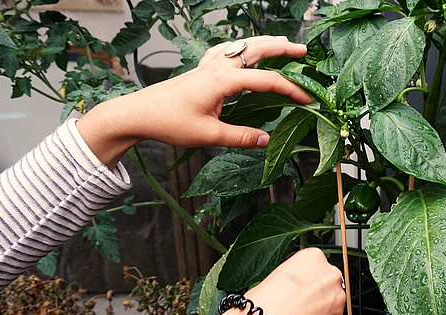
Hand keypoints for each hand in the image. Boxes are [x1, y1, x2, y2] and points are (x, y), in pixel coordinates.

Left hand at [76, 35, 312, 167]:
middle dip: (281, 49)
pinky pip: (226, 52)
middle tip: (302, 51)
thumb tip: (267, 140)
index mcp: (222, 80)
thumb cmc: (169, 123)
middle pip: (256, 50)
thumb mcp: (209, 135)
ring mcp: (208, 66)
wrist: (137, 113)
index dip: (291, 89)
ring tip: (281, 43)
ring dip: (263, 43)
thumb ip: (241, 137)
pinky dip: (241, 48)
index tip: (308, 99)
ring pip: (241, 47)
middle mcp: (217, 67)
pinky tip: (243, 50)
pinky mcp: (201, 71)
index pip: (266, 80)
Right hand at [173, 248, 344, 314]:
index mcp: (310, 257)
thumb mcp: (269, 278)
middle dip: (315, 293)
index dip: (303, 278)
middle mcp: (329, 275)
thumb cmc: (253, 308)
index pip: (316, 262)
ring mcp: (336, 301)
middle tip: (295, 307)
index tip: (294, 288)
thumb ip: (290, 276)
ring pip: (333, 303)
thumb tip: (294, 281)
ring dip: (320, 310)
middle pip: (329, 281)